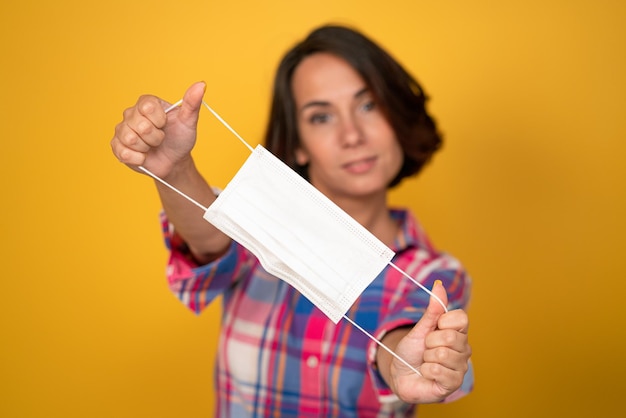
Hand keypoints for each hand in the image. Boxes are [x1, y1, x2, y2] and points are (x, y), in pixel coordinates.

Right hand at [110, 81, 205, 178]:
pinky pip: (123, 153)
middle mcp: (131, 113)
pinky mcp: (117, 146)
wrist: (174, 161)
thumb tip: (201, 84)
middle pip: (140, 126)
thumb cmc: (180, 139)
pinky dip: (138, 159)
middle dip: (156, 137)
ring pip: (130, 139)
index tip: (165, 124)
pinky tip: (144, 156)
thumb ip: (192, 103)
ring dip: (146, 148)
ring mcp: (122, 129)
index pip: (147, 107)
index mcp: (147, 103)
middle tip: (161, 138)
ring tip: (151, 146)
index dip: (159, 120)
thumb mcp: (188, 122)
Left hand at [386, 281, 470, 403]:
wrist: (401, 373)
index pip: (461, 318)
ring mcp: (461, 367)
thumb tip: (439, 286)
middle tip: (426, 348)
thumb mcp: (420, 328)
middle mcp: (463, 349)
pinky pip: (438, 370)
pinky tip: (427, 373)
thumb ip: (433, 309)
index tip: (434, 328)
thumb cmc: (412, 350)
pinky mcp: (454, 384)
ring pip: (442, 354)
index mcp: (458, 332)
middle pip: (449, 337)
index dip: (443, 321)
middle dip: (429, 342)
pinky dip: (426, 370)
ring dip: (426, 358)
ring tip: (426, 361)